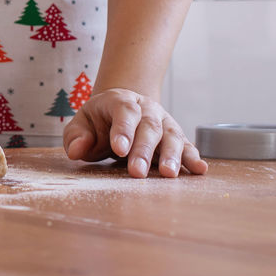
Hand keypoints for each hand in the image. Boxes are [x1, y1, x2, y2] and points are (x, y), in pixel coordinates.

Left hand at [62, 88, 206, 177]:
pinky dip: (193, 158)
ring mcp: (164, 122)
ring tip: (169, 174)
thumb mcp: (81, 124)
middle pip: (148, 127)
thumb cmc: (98, 122)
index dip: (123, 129)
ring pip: (171, 136)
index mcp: (121, 102)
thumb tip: (76, 151)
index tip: (118, 149)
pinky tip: (199, 169)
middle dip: (143, 150)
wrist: (123, 109)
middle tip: (136, 172)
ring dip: (172, 155)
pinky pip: (186, 146)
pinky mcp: (175, 137)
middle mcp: (147, 109)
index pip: (124, 112)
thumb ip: (76, 137)